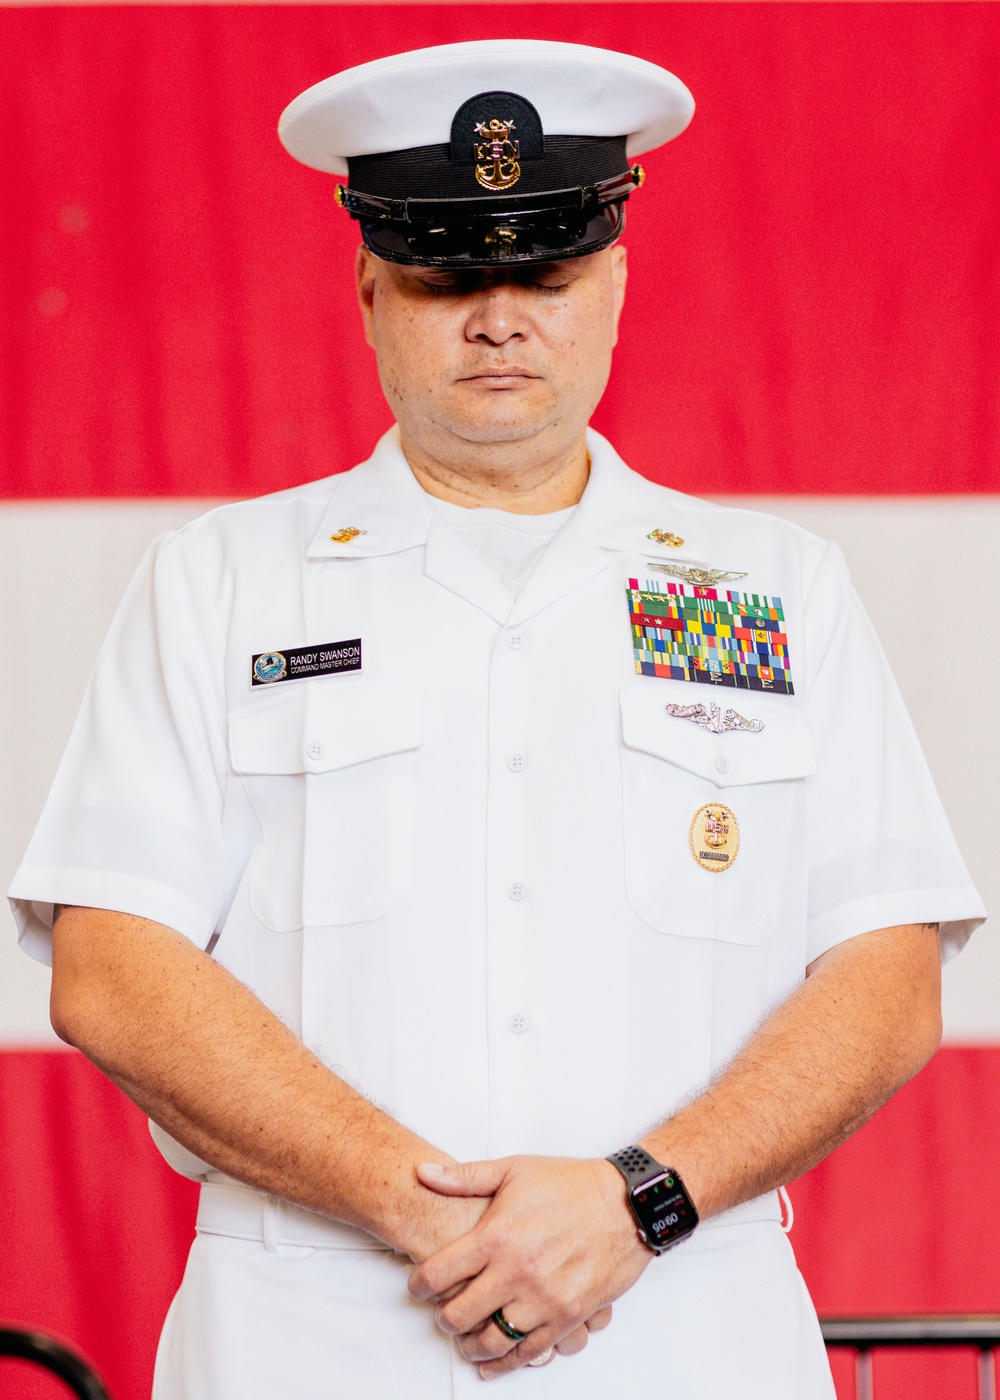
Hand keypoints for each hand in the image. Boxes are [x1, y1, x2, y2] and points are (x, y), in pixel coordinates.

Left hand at [408, 1155, 649, 1378]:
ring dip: (471, 1346)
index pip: (439, 1273)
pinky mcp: (567, 1316)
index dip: (420, 1286)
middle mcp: (516, 1271)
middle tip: (442, 1315)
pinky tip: (493, 1364)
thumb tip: (422, 1173)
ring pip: (491, 1341)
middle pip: (459, 1314)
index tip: (418, 1288)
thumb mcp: (514, 1169)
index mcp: (497, 1234)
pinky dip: (506, 1364)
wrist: (625, 1204)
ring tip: (465, 1340)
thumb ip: (464, 1177)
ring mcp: (542, 1298)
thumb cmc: (570, 1184)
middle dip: (443, 1319)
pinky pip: (528, 1352)